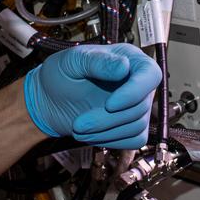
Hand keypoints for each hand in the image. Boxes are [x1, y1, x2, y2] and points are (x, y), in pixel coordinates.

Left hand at [24, 44, 161, 148]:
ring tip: (79, 128)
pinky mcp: (132, 125)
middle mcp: (137, 81)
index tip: (110, 105)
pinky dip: (111, 140)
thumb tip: (123, 66)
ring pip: (137, 125)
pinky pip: (135, 140)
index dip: (134, 92)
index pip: (150, 75)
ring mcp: (137, 105)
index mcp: (129, 58)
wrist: (49, 100)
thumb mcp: (72, 61)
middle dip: (107, 119)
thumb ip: (97, 61)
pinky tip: (92, 134)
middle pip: (140, 106)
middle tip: (79, 124)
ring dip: (106, 132)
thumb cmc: (60, 75)